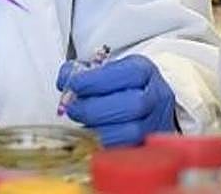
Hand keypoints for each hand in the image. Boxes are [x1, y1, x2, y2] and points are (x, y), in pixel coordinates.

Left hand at [56, 54, 175, 146]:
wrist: (143, 104)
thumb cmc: (120, 86)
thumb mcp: (105, 68)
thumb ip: (81, 71)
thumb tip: (65, 81)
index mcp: (144, 72)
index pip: (129, 73)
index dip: (98, 80)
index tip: (75, 84)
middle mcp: (155, 97)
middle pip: (133, 105)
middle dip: (96, 108)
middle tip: (74, 108)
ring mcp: (155, 124)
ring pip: (131, 132)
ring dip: (99, 130)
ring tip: (82, 124)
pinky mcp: (147, 147)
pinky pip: (126, 151)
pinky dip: (105, 146)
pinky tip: (91, 139)